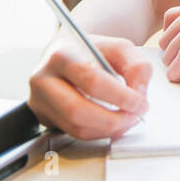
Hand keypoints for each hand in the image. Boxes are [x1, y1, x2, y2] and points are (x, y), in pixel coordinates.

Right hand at [27, 34, 150, 140]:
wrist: (69, 52)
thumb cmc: (92, 50)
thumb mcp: (119, 47)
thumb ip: (136, 66)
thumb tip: (138, 94)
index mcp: (61, 54)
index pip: (91, 80)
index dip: (119, 96)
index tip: (140, 103)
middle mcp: (44, 78)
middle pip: (76, 109)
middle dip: (111, 120)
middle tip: (134, 117)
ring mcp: (39, 100)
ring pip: (74, 127)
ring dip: (107, 129)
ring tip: (127, 120)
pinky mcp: (44, 116)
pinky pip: (73, 133)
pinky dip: (98, 132)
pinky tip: (113, 124)